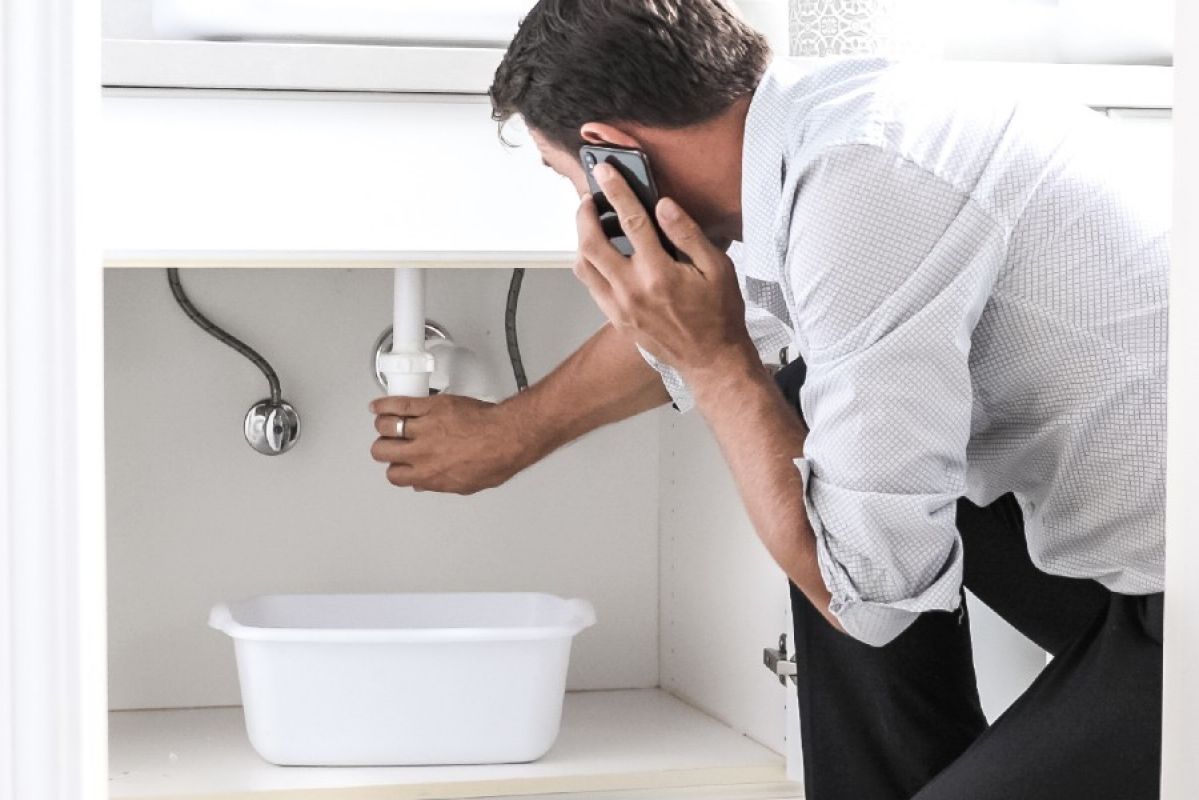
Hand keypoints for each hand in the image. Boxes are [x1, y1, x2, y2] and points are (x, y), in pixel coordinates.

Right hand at [370, 394, 534, 494]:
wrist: (507, 436)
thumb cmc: (494, 459)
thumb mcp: (464, 485)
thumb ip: (439, 484)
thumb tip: (425, 484)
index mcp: (428, 474)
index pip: (394, 475)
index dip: (394, 468)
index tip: (397, 463)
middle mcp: (422, 453)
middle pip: (382, 450)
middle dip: (384, 447)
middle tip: (390, 442)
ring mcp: (424, 428)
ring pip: (386, 425)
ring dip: (384, 425)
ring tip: (387, 422)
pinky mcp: (431, 407)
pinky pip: (398, 404)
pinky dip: (384, 404)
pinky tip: (379, 406)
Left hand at [574, 163, 755, 381]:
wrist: (711, 359)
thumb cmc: (719, 314)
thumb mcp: (718, 268)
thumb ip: (688, 234)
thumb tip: (663, 206)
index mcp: (660, 273)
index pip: (631, 221)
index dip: (616, 191)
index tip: (605, 171)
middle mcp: (633, 290)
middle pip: (591, 243)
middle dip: (585, 214)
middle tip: (590, 199)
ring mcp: (621, 307)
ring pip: (583, 266)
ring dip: (582, 240)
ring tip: (591, 224)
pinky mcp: (617, 319)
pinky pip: (591, 286)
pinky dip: (589, 264)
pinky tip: (601, 254)